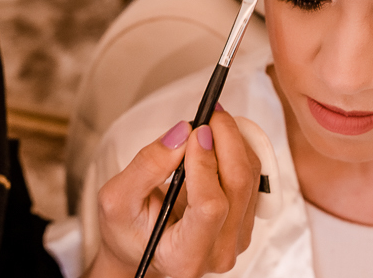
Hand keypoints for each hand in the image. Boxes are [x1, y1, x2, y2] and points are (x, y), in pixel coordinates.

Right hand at [87, 111, 261, 277]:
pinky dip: (239, 152)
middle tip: (209, 114)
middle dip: (226, 140)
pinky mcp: (245, 223)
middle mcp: (218, 253)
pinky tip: (220, 141)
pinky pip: (254, 179)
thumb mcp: (118, 199)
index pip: (210, 207)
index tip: (195, 131)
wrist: (143, 250)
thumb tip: (181, 133)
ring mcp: (237, 240)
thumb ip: (147, 166)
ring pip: (251, 179)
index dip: (206, 163)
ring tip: (211, 123)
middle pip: (238, 187)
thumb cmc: (128, 231)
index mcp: (184, 256)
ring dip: (235, 141)